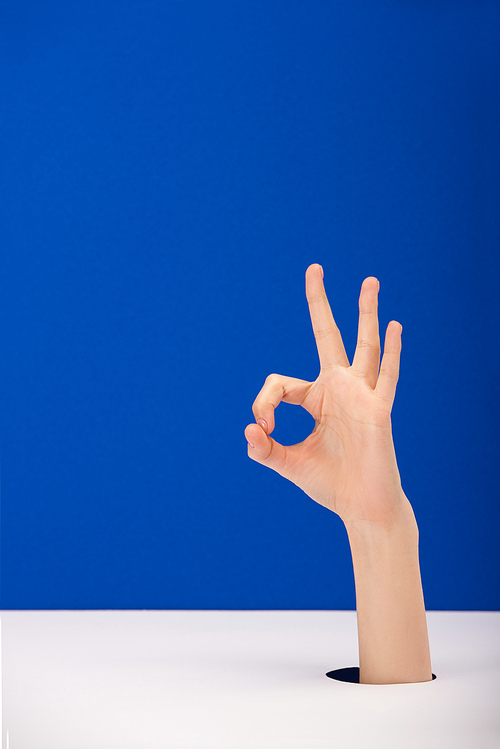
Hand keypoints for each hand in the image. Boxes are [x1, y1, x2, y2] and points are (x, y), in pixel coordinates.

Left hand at [244, 263, 409, 530]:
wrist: (362, 506)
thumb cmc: (330, 483)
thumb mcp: (288, 463)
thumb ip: (264, 450)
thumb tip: (248, 430)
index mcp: (316, 398)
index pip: (281, 382)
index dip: (263, 402)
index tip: (262, 429)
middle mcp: (339, 388)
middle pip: (328, 335)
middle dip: (319, 303)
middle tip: (314, 268)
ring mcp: (361, 395)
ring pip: (365, 346)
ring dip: (366, 313)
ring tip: (369, 281)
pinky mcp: (378, 410)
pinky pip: (386, 378)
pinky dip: (392, 353)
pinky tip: (394, 327)